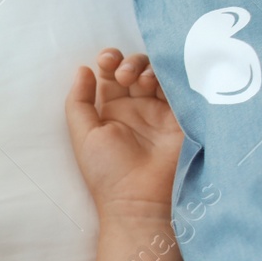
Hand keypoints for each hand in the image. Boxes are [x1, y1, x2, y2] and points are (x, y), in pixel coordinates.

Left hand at [65, 48, 183, 222]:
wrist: (140, 200)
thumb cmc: (107, 172)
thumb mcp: (83, 135)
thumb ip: (79, 102)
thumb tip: (83, 69)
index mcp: (111, 110)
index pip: (112, 74)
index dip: (110, 60)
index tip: (106, 61)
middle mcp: (137, 108)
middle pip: (136, 69)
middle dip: (129, 62)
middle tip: (124, 75)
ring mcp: (161, 111)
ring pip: (159, 74)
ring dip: (147, 68)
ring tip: (139, 82)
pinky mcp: (182, 117)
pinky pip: (180, 87)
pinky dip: (170, 76)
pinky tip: (158, 81)